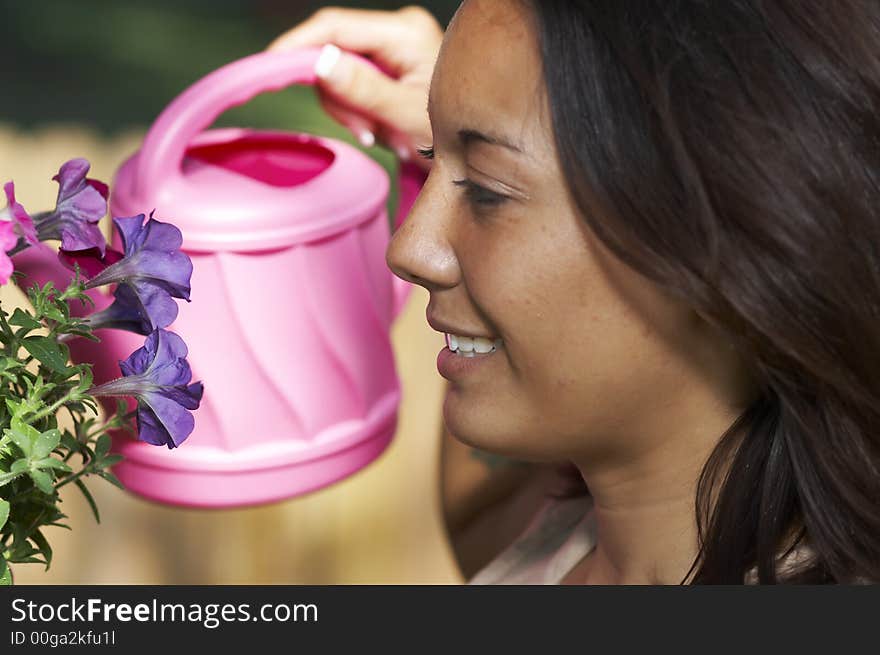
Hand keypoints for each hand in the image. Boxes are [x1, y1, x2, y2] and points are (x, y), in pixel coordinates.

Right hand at [268, 6, 441, 167]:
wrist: (477, 155)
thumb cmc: (453, 135)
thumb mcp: (406, 114)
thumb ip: (362, 88)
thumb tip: (318, 62)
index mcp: (404, 32)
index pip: (334, 26)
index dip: (296, 46)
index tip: (267, 69)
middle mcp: (397, 31)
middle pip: (333, 52)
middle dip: (339, 98)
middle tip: (365, 133)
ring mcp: (394, 48)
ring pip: (339, 73)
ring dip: (351, 111)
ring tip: (383, 137)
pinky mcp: (391, 67)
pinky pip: (354, 85)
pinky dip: (360, 112)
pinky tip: (383, 131)